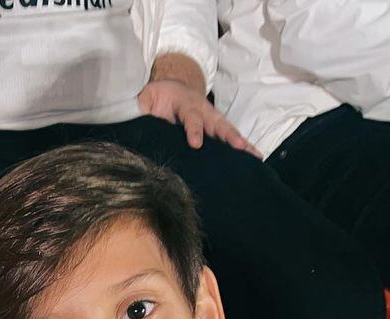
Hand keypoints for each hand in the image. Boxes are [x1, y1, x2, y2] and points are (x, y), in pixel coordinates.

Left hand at [136, 80, 260, 156]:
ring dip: (240, 143)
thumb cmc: (156, 97)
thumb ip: (140, 107)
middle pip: (217, 122)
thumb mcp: (145, 98)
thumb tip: (135, 115)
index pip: (190, 116)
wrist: (170, 88)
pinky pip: (229, 138)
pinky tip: (253, 159)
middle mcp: (202, 109)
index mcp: (183, 101)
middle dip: (228, 135)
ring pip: (227, 130)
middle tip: (238, 147)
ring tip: (254, 155)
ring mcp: (210, 119)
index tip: (196, 144)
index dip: (194, 129)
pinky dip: (241, 147)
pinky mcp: (214, 129)